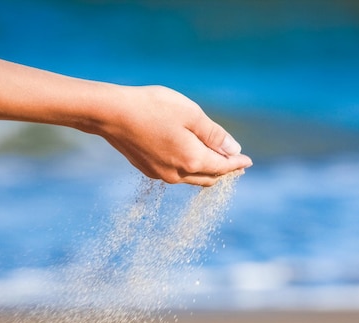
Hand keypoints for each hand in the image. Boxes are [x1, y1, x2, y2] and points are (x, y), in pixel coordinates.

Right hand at [81, 84, 252, 186]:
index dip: (237, 163)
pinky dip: (189, 168)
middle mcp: (178, 174)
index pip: (223, 167)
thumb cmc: (153, 108)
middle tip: (235, 162)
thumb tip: (233, 150)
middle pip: (209, 177)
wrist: (111, 114)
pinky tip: (188, 158)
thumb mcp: (191, 115)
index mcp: (193, 160)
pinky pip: (176, 174)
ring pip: (192, 178)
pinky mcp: (148, 169)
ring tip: (215, 161)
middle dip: (224, 170)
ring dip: (206, 171)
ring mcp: (161, 174)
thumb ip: (214, 135)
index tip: (248, 161)